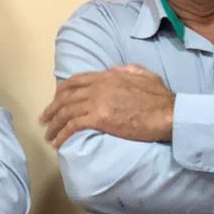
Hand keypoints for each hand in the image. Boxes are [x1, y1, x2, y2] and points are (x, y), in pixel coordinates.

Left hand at [40, 65, 175, 148]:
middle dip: (52, 109)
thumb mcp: (144, 75)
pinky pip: (73, 126)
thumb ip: (127, 70)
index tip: (56, 102)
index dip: (62, 92)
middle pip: (66, 96)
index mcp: (108, 75)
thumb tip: (115, 70)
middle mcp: (99, 86)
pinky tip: (58, 143)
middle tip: (45, 120)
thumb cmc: (161, 98)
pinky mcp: (100, 119)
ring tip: (48, 135)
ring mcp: (98, 102)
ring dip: (54, 124)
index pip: (76, 81)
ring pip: (66, 112)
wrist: (168, 113)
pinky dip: (62, 135)